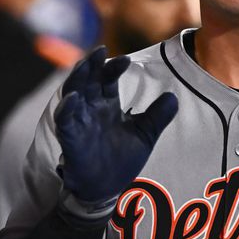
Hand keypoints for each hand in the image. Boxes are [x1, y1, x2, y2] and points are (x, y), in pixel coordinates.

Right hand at [56, 47, 178, 204]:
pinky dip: (66, 108)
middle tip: (99, 50)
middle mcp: (91, 108)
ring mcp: (79, 121)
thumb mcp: (145, 135)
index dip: (114, 67)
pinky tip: (72, 99)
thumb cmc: (121, 159)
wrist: (106, 188)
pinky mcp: (70, 138)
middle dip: (92, 64)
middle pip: (88, 79)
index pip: (108, 78)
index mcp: (107, 103)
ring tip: (84, 64)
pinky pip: (64, 120)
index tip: (126, 59)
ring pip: (73, 93)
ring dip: (77, 78)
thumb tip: (173, 97)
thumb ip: (157, 117)